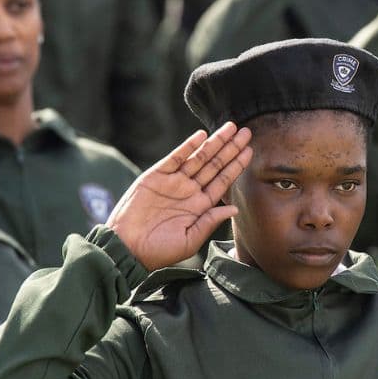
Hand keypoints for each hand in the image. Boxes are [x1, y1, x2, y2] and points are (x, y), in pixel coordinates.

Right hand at [106, 122, 252, 270]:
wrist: (127, 247)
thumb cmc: (158, 251)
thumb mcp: (190, 240)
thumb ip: (210, 222)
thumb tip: (235, 209)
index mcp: (200, 206)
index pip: (223, 181)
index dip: (236, 165)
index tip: (250, 151)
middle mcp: (189, 190)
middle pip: (215, 164)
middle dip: (231, 148)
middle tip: (246, 132)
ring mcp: (173, 182)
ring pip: (199, 157)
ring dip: (215, 142)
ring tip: (230, 127)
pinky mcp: (156, 176)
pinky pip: (175, 158)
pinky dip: (188, 146)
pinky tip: (201, 136)